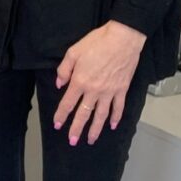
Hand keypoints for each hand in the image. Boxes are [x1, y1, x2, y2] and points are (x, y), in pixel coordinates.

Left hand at [53, 20, 144, 145]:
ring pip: (101, 115)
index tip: (57, 125)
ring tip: (91, 140)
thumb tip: (59, 84)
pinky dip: (116, 118)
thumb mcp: (73, 52)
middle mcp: (94, 90)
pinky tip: (112, 125)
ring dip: (95, 129)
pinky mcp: (122, 89)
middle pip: (84, 114)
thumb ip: (64, 70)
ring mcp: (109, 91)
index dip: (61, 115)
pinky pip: (118, 107)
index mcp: (80, 81)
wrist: (122, 39)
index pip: (67, 103)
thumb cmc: (96, 42)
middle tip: (72, 141)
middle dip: (77, 129)